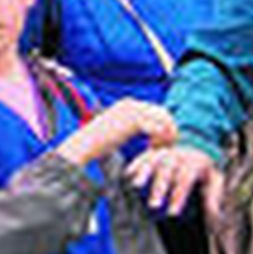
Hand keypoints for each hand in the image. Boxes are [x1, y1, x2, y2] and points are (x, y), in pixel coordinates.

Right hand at [56, 99, 176, 167]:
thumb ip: (133, 125)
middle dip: (168, 130)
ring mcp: (132, 111)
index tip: (157, 144)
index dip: (162, 126)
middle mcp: (131, 103)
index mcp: (128, 104)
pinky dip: (158, 139)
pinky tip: (152, 149)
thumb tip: (148, 128)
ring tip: (158, 150)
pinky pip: (157, 127)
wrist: (84, 146)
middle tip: (164, 148)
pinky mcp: (133, 121)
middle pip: (163, 113)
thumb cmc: (98, 143)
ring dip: (165, 136)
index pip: (156, 110)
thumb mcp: (119, 130)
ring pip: (163, 120)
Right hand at [128, 145, 222, 217]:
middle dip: (159, 188)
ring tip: (135, 185)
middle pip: (168, 171)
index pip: (185, 181)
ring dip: (144, 173)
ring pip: (154, 160)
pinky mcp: (156, 151)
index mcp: (194, 164)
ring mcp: (166, 152)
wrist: (197, 142)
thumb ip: (214, 195)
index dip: (178, 197)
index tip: (172, 213)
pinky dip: (136, 163)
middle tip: (153, 205)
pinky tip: (128, 173)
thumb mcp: (215, 178)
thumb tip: (215, 214)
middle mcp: (178, 156)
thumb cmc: (204, 167)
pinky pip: (144, 155)